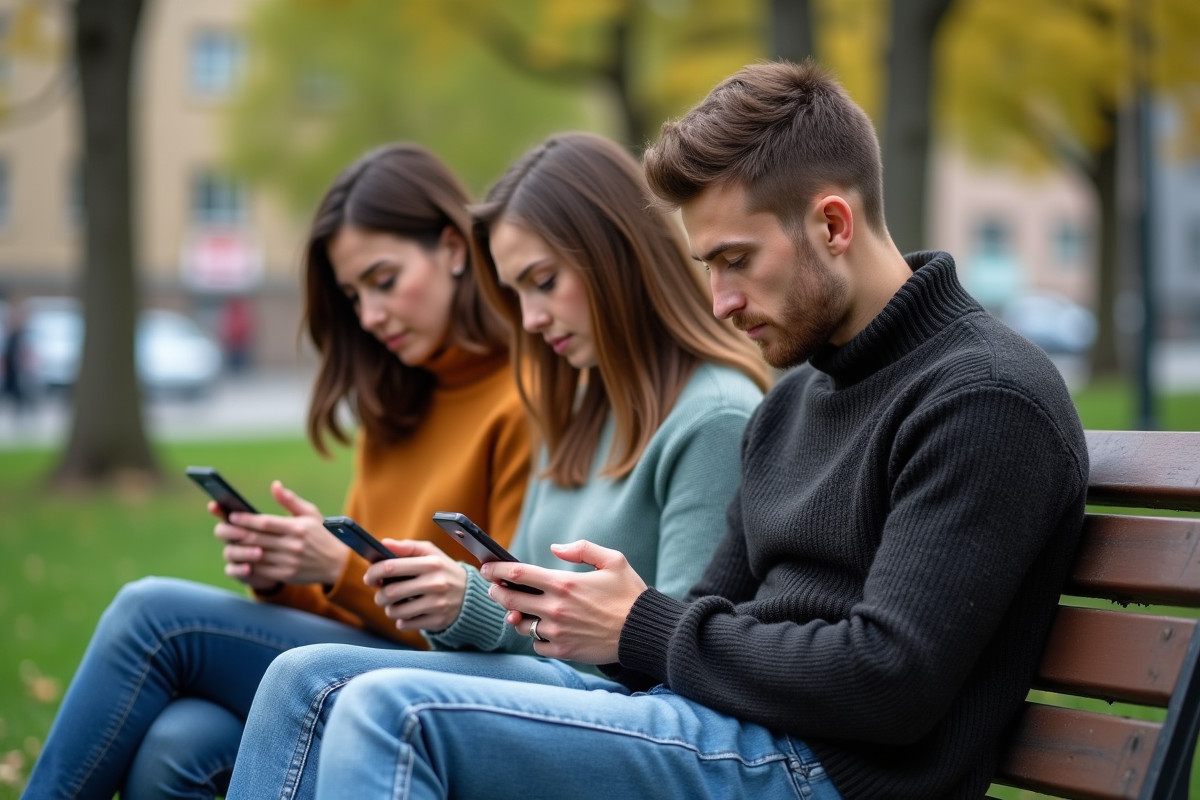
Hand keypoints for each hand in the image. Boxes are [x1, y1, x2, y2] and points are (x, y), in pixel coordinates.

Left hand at [212, 481, 349, 586]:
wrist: (337, 564)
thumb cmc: (321, 535)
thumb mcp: (311, 514)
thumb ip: (290, 501)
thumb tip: (275, 486)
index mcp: (298, 527)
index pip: (266, 523)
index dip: (246, 520)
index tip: (232, 515)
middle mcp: (293, 544)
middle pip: (257, 539)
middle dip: (237, 533)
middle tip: (223, 528)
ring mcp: (289, 561)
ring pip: (256, 555)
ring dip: (239, 549)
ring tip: (229, 543)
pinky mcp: (287, 574)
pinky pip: (261, 569)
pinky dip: (248, 563)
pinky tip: (240, 558)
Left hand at [363, 539, 466, 631]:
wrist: (470, 594)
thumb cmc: (442, 569)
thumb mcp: (430, 553)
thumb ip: (406, 547)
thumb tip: (382, 543)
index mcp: (431, 563)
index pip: (391, 567)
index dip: (373, 573)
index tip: (369, 578)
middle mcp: (436, 583)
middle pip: (391, 592)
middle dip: (379, 595)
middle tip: (381, 594)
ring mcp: (438, 604)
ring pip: (396, 612)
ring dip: (389, 609)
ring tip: (395, 604)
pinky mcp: (438, 621)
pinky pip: (406, 625)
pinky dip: (401, 621)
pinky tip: (408, 614)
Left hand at [481, 541, 647, 663]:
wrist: (644, 632)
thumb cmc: (630, 594)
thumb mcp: (614, 560)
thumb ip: (582, 549)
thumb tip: (555, 548)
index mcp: (564, 584)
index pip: (518, 574)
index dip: (497, 570)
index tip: (487, 566)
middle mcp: (556, 609)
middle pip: (510, 600)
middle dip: (496, 592)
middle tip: (493, 587)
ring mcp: (558, 632)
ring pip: (521, 625)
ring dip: (514, 615)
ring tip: (515, 610)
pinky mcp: (564, 651)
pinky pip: (536, 644)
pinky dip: (535, 636)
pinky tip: (540, 628)